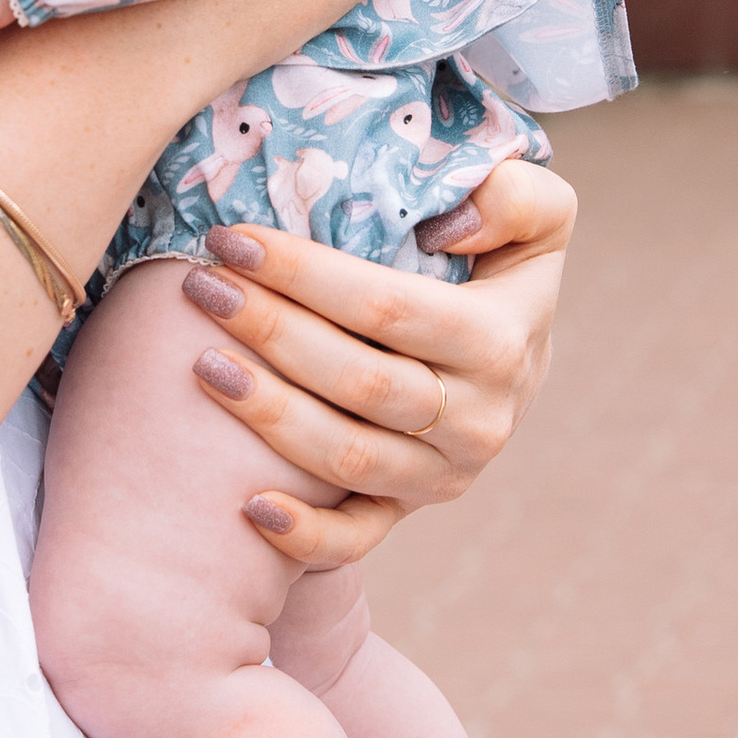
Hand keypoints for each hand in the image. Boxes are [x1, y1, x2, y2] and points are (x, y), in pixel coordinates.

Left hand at [170, 157, 576, 572]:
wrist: (516, 359)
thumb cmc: (499, 266)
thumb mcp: (537, 218)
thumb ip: (518, 198)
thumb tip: (449, 227)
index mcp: (500, 342)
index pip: (388, 307)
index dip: (304, 273)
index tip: (233, 239)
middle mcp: (477, 419)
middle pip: (357, 381)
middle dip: (270, 330)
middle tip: (200, 287)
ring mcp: (443, 474)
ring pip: (345, 457)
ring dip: (267, 414)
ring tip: (200, 364)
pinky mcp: (411, 510)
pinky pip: (355, 538)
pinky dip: (303, 535)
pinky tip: (246, 506)